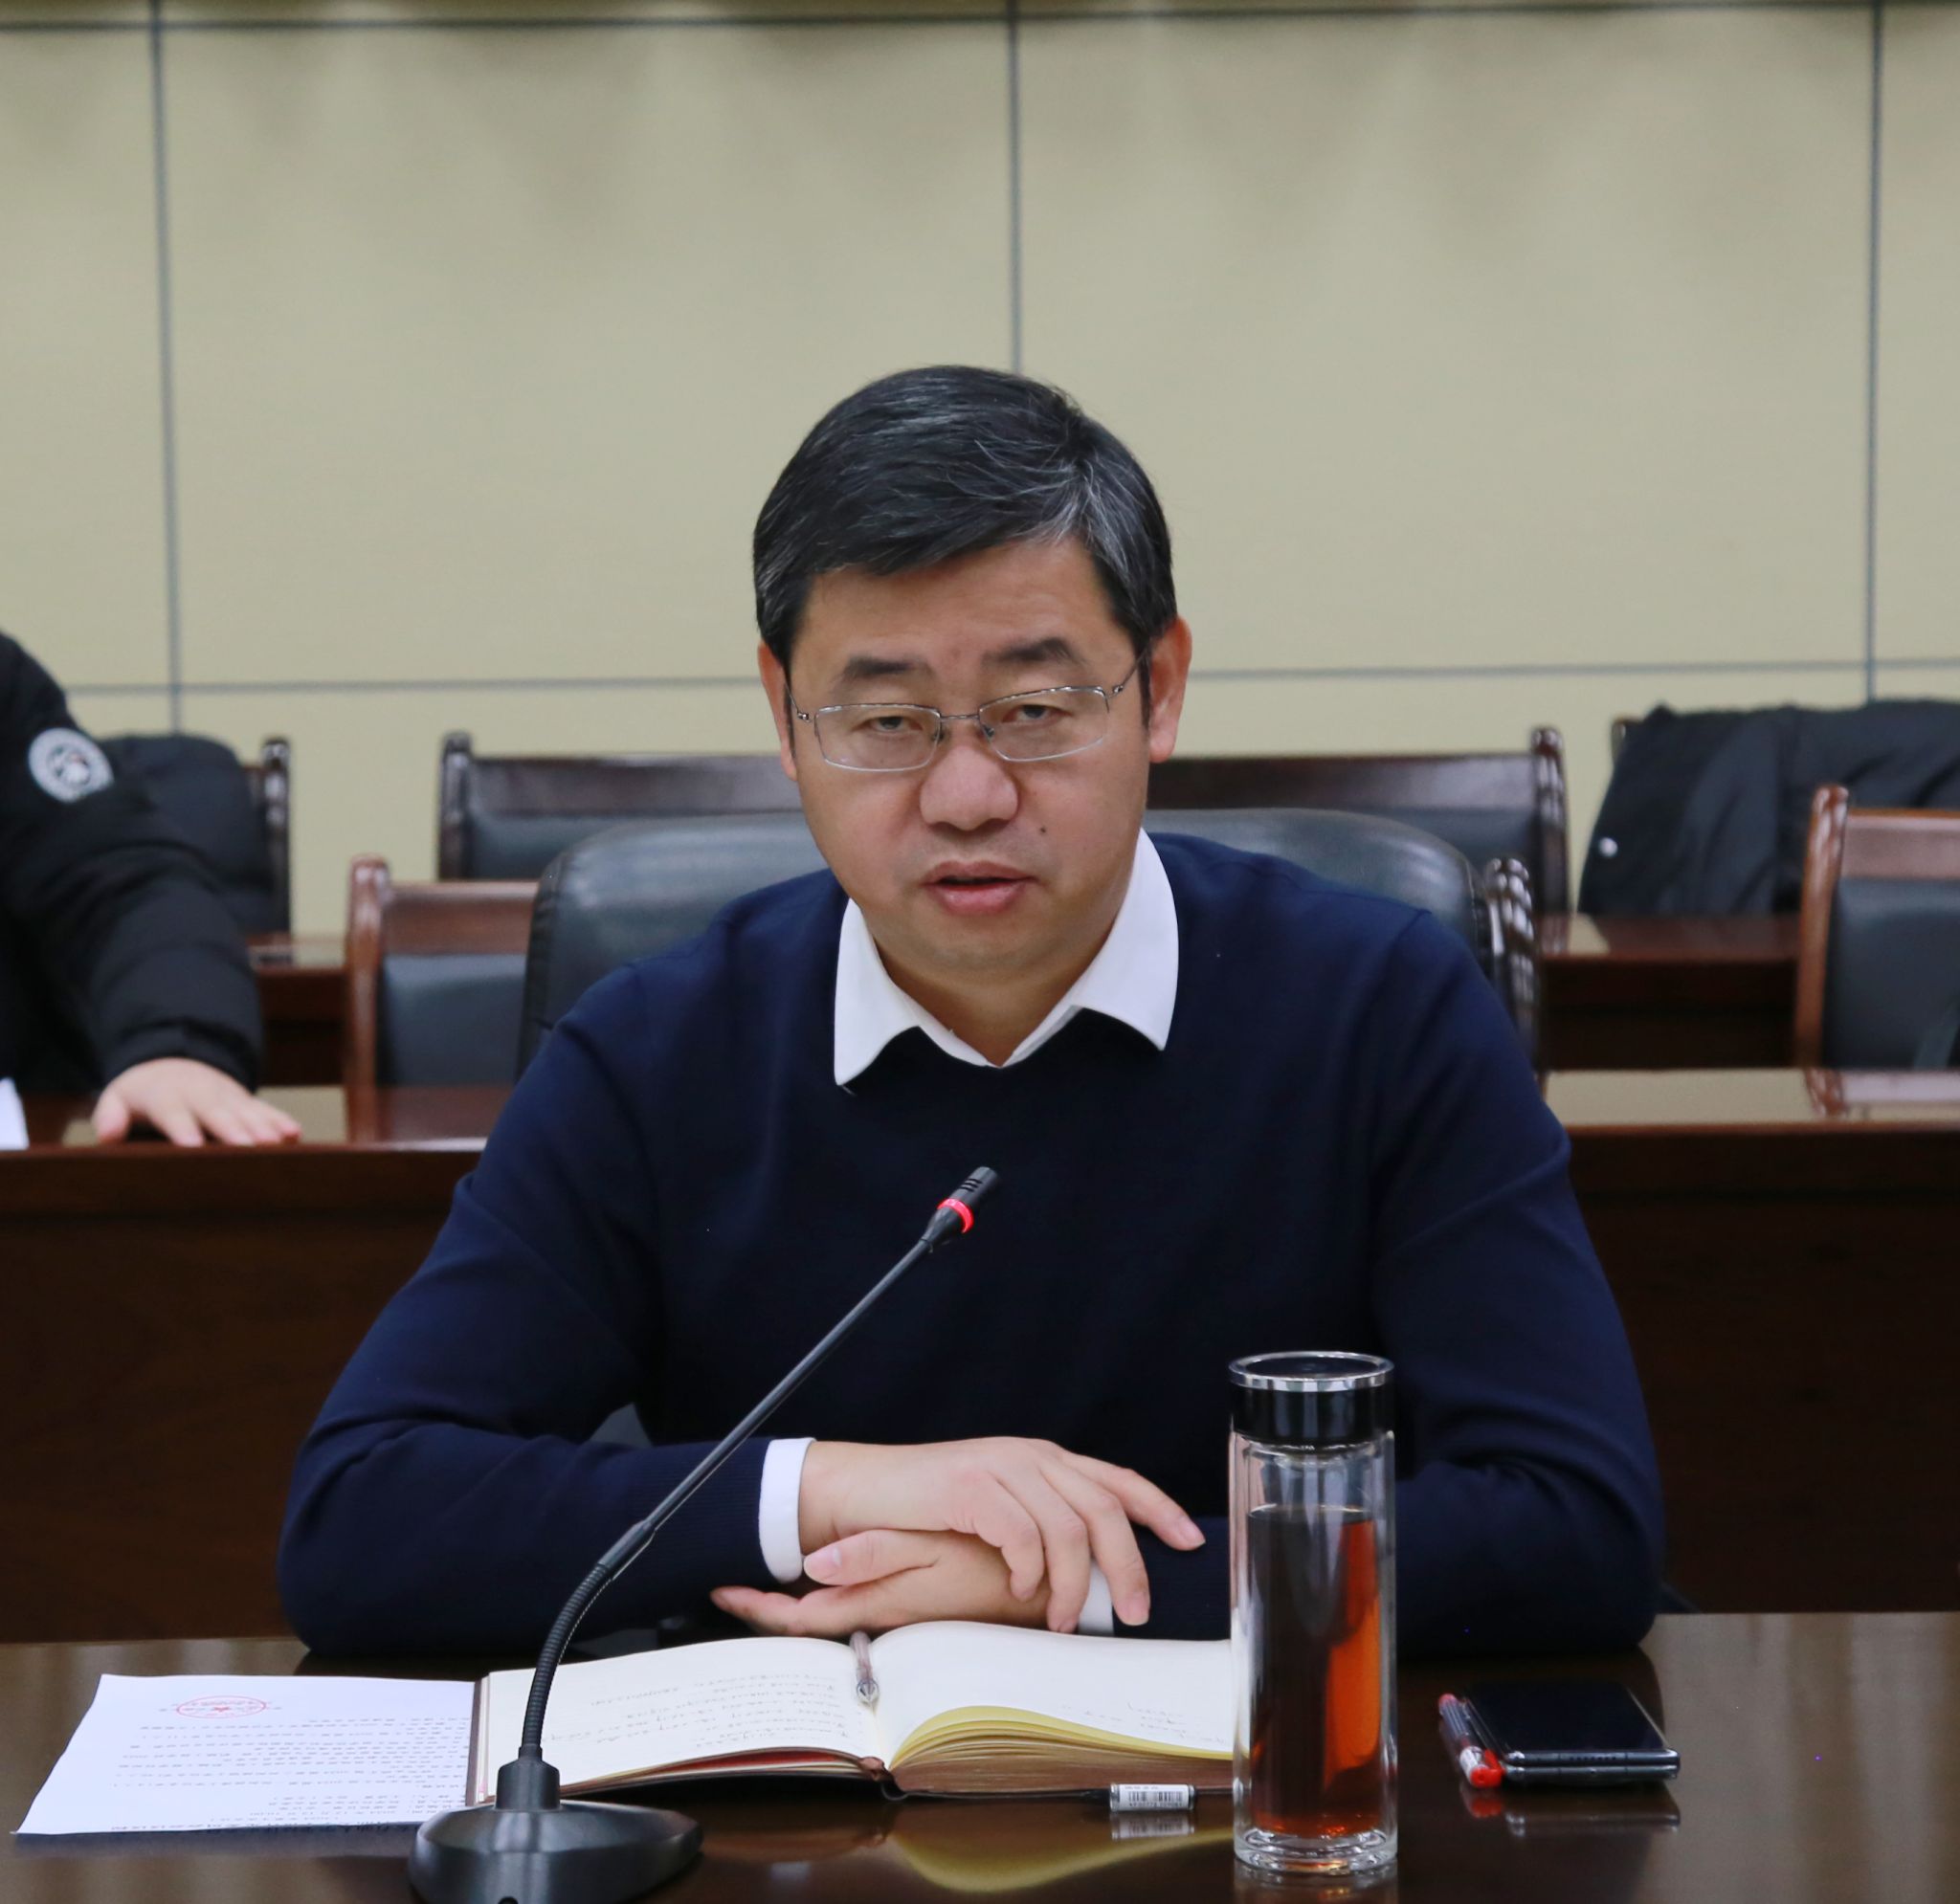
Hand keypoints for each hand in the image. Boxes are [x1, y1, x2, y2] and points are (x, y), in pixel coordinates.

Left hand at [93, 1058, 301, 1147]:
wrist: (174, 1062)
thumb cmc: (143, 1093)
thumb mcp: (118, 1097)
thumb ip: (110, 1115)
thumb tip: (108, 1135)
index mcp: (165, 1094)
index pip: (173, 1111)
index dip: (183, 1127)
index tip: (193, 1146)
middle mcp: (200, 1093)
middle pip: (217, 1112)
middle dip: (233, 1129)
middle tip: (246, 1148)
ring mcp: (227, 1096)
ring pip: (245, 1111)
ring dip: (262, 1128)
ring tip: (275, 1146)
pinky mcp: (245, 1101)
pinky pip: (265, 1110)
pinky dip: (280, 1121)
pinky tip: (294, 1134)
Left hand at [713, 1531, 1047, 1638]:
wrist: (1042, 1599)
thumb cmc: (988, 1581)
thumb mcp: (928, 1561)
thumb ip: (872, 1557)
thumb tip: (814, 1563)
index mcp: (873, 1604)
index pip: (795, 1617)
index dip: (755, 1606)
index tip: (721, 1591)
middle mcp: (876, 1616)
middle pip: (804, 1623)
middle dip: (765, 1611)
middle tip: (729, 1592)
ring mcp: (894, 1616)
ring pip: (828, 1621)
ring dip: (795, 1611)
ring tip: (762, 1595)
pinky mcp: (913, 1612)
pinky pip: (858, 1612)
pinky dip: (835, 1602)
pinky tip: (829, 1584)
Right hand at [797, 1439, 1203, 1633]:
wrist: (865, 1491)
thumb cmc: (932, 1509)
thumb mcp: (999, 1507)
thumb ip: (1043, 1519)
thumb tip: (1094, 1568)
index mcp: (1045, 1458)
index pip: (1118, 1479)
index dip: (1160, 1509)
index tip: (1190, 1542)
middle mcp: (1031, 1455)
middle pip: (1104, 1509)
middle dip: (1127, 1566)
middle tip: (1131, 1613)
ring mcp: (1002, 1467)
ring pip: (1068, 1528)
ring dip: (1072, 1584)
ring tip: (1061, 1618)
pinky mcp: (971, 1487)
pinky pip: (1021, 1535)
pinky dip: (1028, 1570)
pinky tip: (1019, 1591)